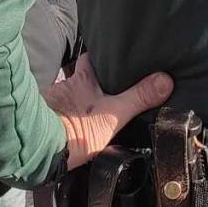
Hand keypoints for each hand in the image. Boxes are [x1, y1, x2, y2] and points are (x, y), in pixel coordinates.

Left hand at [42, 53, 172, 170]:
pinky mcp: (45, 119)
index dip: (101, 57)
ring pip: (69, 96)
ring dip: (77, 101)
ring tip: (92, 110)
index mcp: (83, 79)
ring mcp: (54, 102)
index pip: (91, 58)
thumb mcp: (115, 114)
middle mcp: (66, 86)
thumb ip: (139, 97)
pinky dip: (65, 116)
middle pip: (80, 76)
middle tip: (105, 88)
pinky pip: (58, 113)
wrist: (41, 150)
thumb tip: (165, 80)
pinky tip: (73, 126)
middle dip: (91, 81)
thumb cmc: (77, 129)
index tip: (112, 57)